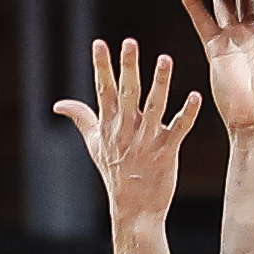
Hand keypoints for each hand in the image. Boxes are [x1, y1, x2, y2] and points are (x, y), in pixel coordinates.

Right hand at [53, 35, 199, 224]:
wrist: (134, 210)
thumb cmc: (115, 175)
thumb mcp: (94, 145)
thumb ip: (81, 118)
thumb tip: (59, 104)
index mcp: (110, 125)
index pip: (103, 90)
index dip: (101, 66)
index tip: (98, 44)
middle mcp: (127, 129)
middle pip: (127, 93)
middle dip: (128, 67)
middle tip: (130, 42)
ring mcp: (147, 140)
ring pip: (154, 106)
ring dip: (160, 83)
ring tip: (165, 59)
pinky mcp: (167, 150)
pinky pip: (179, 129)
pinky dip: (188, 113)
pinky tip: (195, 96)